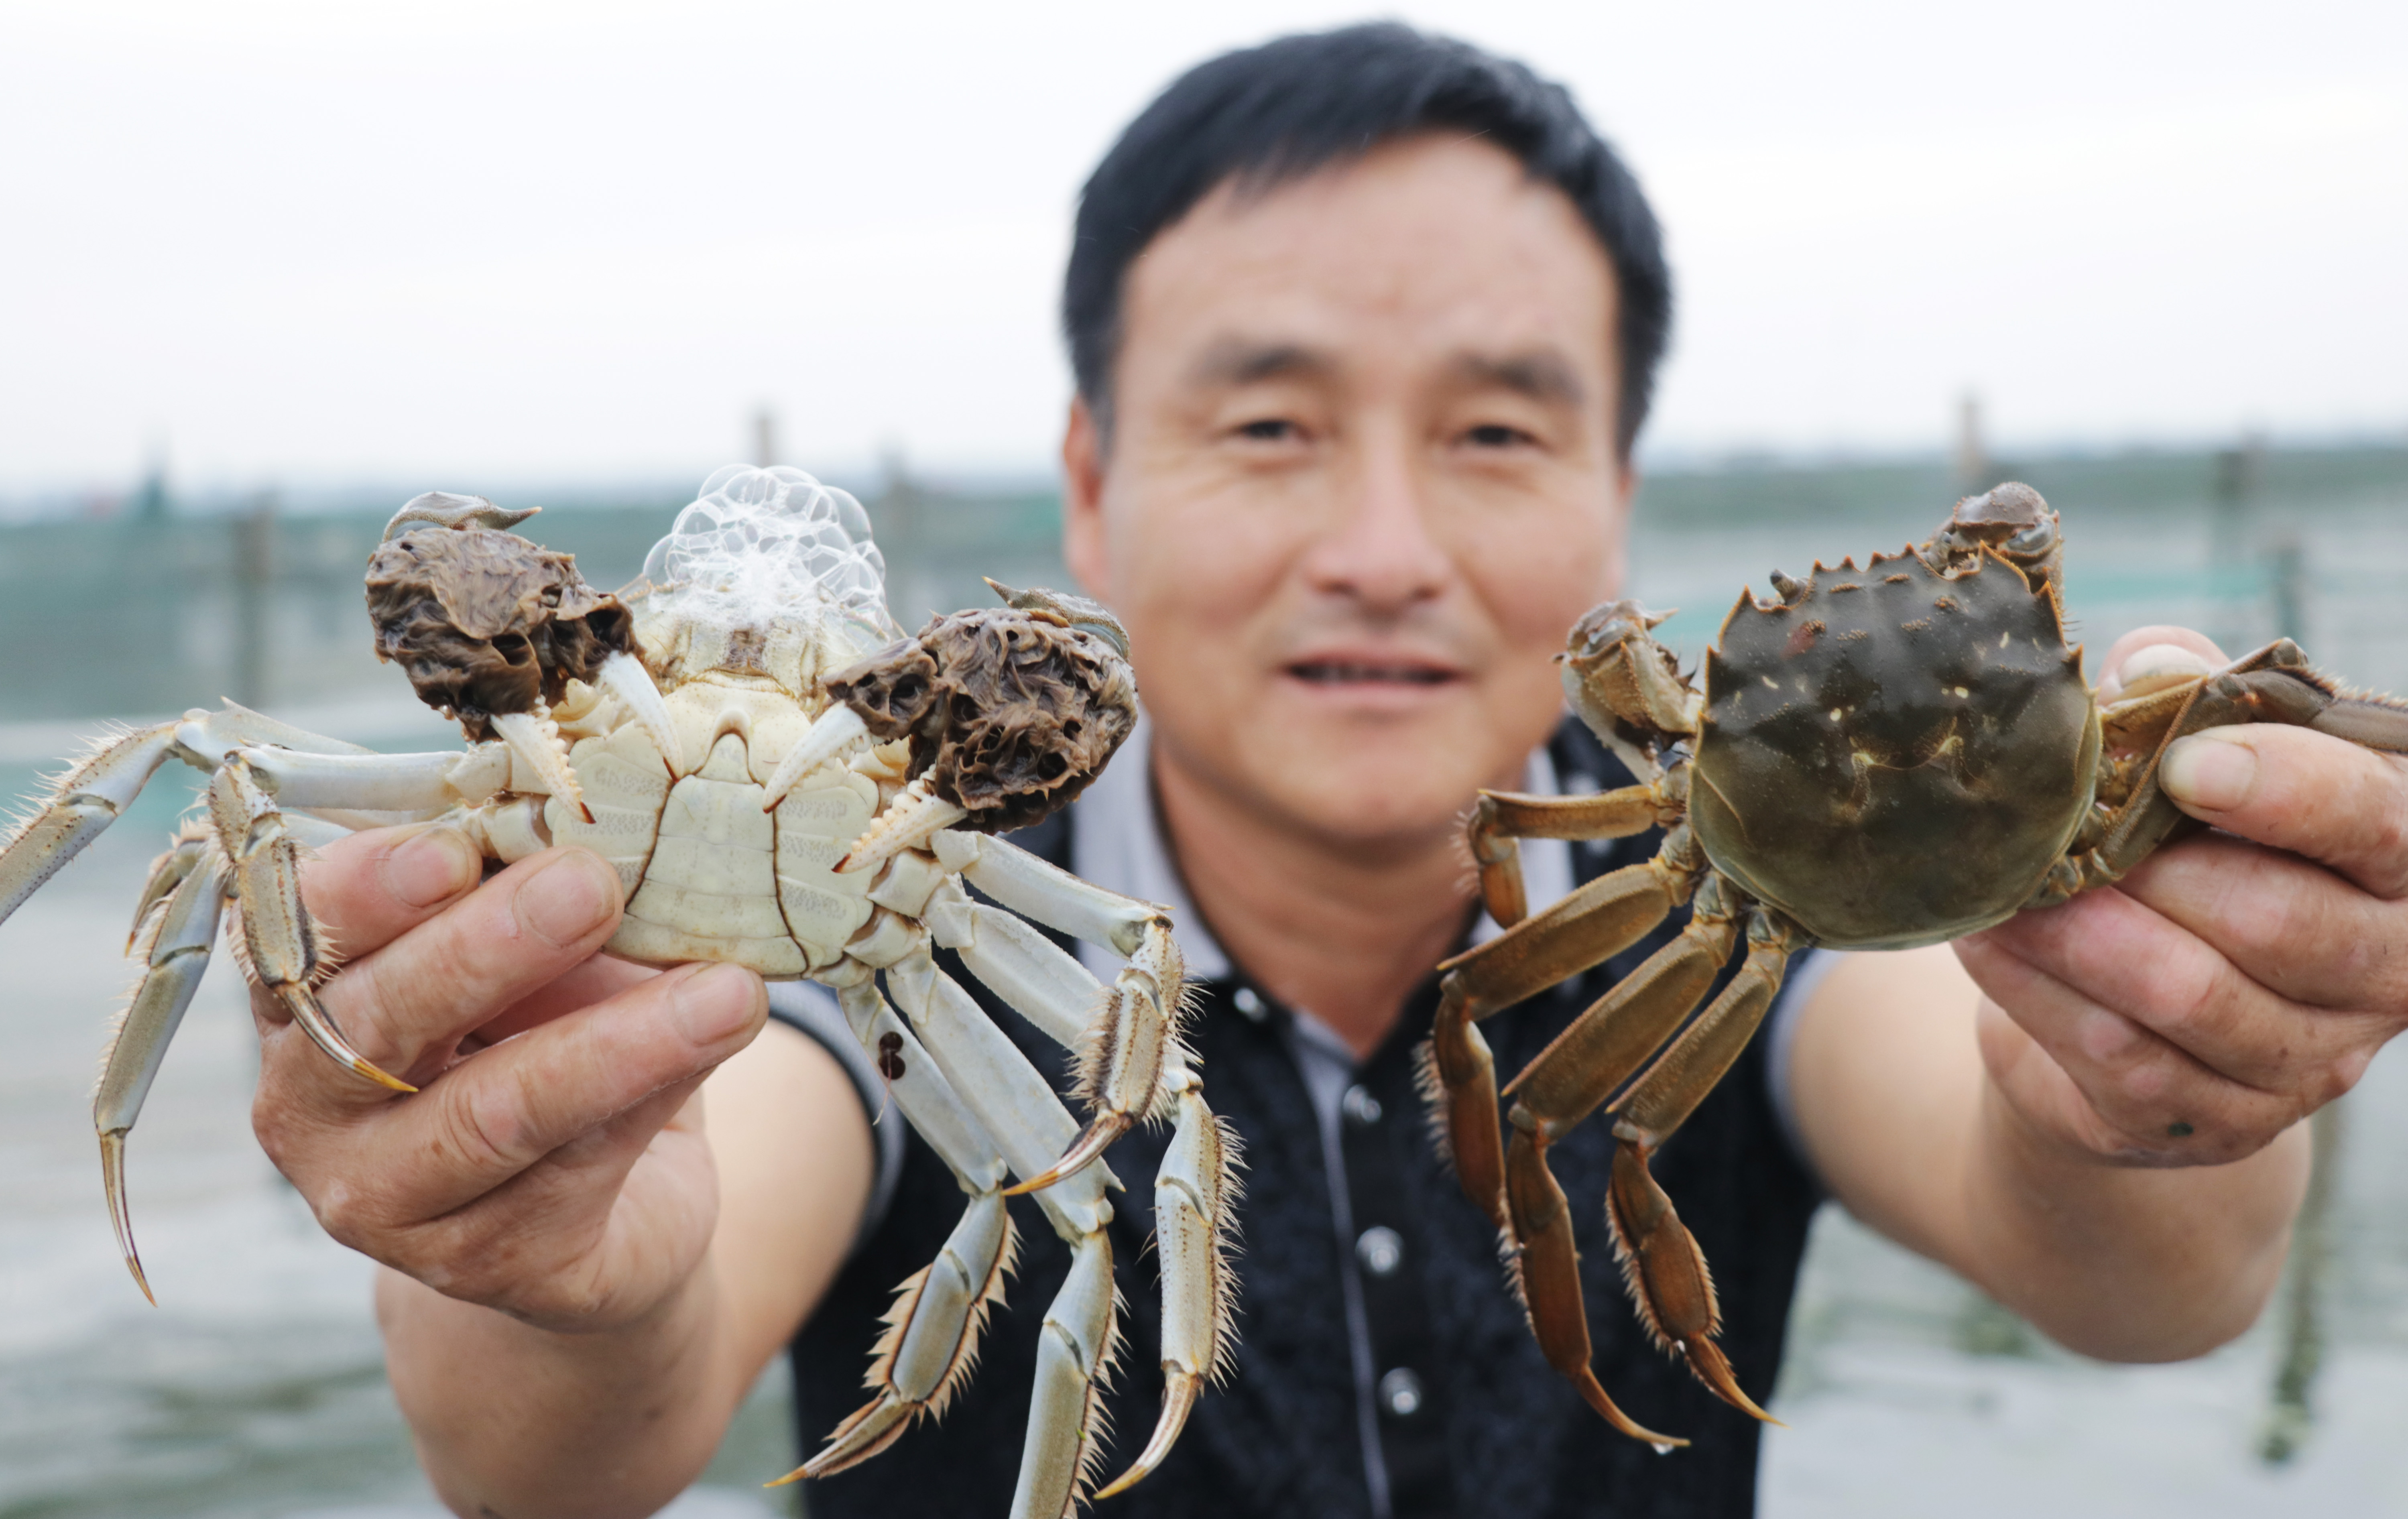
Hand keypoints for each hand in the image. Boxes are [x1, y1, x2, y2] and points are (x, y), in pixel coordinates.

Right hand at [248, 827, 766, 1330]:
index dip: (367, 891)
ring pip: (495, 1114)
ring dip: (617, 1041)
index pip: (299, 934)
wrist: (607, 1198)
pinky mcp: (487, 1265)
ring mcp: (387, 1203)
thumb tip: (610, 844)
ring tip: (722, 988)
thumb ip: (537, 899)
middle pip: (378, 1024)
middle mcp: (310, 1111)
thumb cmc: (548, 1030)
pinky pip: (577, 1170)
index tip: (452, 848)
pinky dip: (657, 1091)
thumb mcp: (535, 951)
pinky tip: (722, 1036)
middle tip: (589, 884)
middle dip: (485, 947)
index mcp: (300, 1001)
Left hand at [1958, 625, 2407, 1166]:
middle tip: (2062, 832)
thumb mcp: (2197, 766)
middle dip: (2154, 872)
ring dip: (2081, 935)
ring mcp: (2311, 1062)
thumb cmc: (2183, 852)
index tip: (2185, 764)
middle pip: (2280, 921)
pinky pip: (2124, 1056)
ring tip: (2006, 890)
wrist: (2144, 1004)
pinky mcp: (2224, 1123)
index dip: (2287, 791)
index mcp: (2400, 862)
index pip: (2376, 823)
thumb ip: (2190, 703)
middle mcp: (2383, 970)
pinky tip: (1989, 943)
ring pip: (2193, 995)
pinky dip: (2041, 993)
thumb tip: (2152, 667)